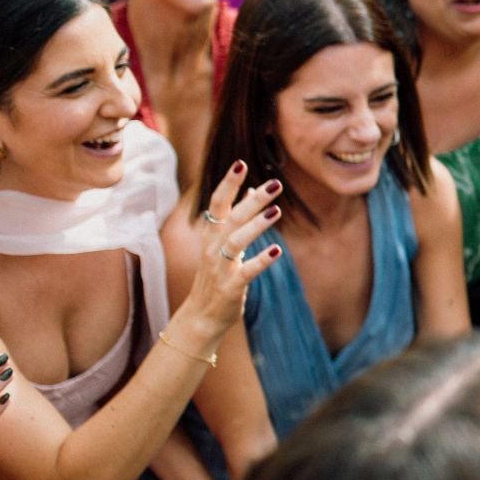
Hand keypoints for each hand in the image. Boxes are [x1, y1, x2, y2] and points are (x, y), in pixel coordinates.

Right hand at [179, 163, 287, 333]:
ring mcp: (219, 267)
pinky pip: (246, 271)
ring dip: (256, 226)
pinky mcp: (230, 286)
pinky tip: (277, 251)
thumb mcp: (224, 243)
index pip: (218, 203)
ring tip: (276, 211)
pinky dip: (261, 260)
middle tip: (276, 183)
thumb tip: (253, 189)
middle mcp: (212, 247)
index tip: (240, 163)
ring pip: (236, 241)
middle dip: (253, 200)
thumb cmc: (216, 275)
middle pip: (231, 218)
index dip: (228, 184)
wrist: (202, 316)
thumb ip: (236, 217)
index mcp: (212, 234)